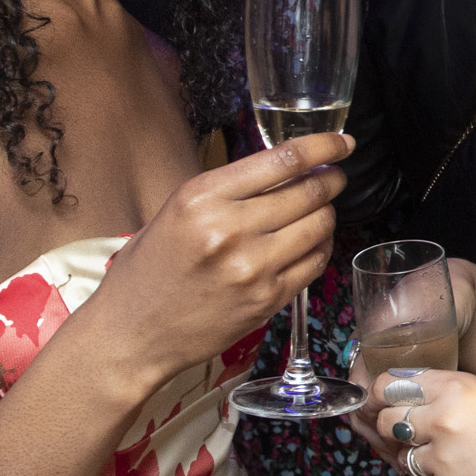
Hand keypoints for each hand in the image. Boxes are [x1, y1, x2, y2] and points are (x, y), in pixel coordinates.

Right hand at [88, 132, 349, 383]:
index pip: (282, 160)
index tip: (342, 142)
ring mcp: (252, 268)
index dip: (323, 146)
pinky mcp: (267, 300)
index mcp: (202, 197)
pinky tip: (311, 242)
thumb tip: (285, 169)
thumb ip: (228, 189)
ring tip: (319, 211)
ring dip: (327, 213)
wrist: (133, 333)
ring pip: (319, 226)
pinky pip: (315, 263)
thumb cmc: (149, 269)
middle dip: (331, 179)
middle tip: (335, 176)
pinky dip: (321, 247)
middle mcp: (230, 229)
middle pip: (309, 191)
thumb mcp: (176, 210)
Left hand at [362, 367, 475, 475]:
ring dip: (411, 453)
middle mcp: (441, 423)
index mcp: (456, 389)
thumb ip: (454, 394)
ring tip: (442, 453)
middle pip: (386, 420)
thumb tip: (422, 398)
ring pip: (400, 456)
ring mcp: (441, 463)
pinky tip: (457, 473)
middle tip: (409, 427)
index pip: (391, 384)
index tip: (387, 396)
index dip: (385, 391)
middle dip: (391, 423)